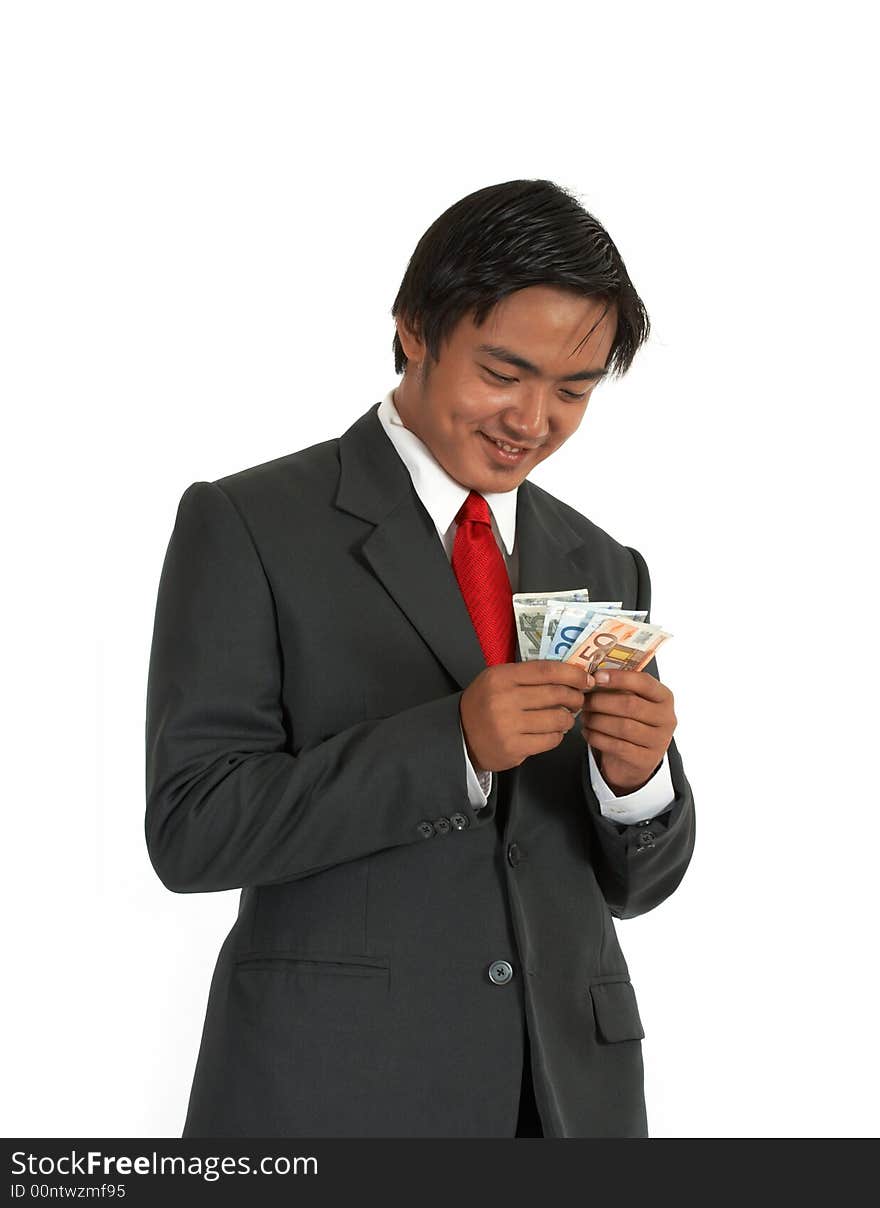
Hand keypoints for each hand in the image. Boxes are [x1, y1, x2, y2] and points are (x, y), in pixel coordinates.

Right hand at [460, 660, 594, 773]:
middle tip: (579, 700)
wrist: (460, 735)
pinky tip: (551, 732)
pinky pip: (550, 740)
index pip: (546, 670)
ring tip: (565, 718)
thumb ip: (528, 675)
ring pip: (557, 719)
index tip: (586, 679)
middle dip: (575, 697)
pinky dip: (557, 736)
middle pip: (556, 694)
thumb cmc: (485, 704)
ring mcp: (508, 726)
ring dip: (568, 719)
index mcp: (501, 677)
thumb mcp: (498, 679)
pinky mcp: (513, 748)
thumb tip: (570, 673)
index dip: (572, 674)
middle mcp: (503, 700)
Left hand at [580, 668, 675, 793]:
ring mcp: (659, 741)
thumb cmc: (632, 721)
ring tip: (584, 717)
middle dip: (601, 701)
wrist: (638, 758)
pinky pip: (617, 746)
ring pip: (623, 727)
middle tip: (583, 701)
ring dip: (597, 720)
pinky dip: (597, 738)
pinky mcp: (646, 760)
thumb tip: (592, 676)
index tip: (597, 676)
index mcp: (664, 697)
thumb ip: (619, 688)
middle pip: (630, 705)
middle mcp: (667, 718)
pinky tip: (587, 732)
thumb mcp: (633, 701)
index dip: (619, 678)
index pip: (644, 682)